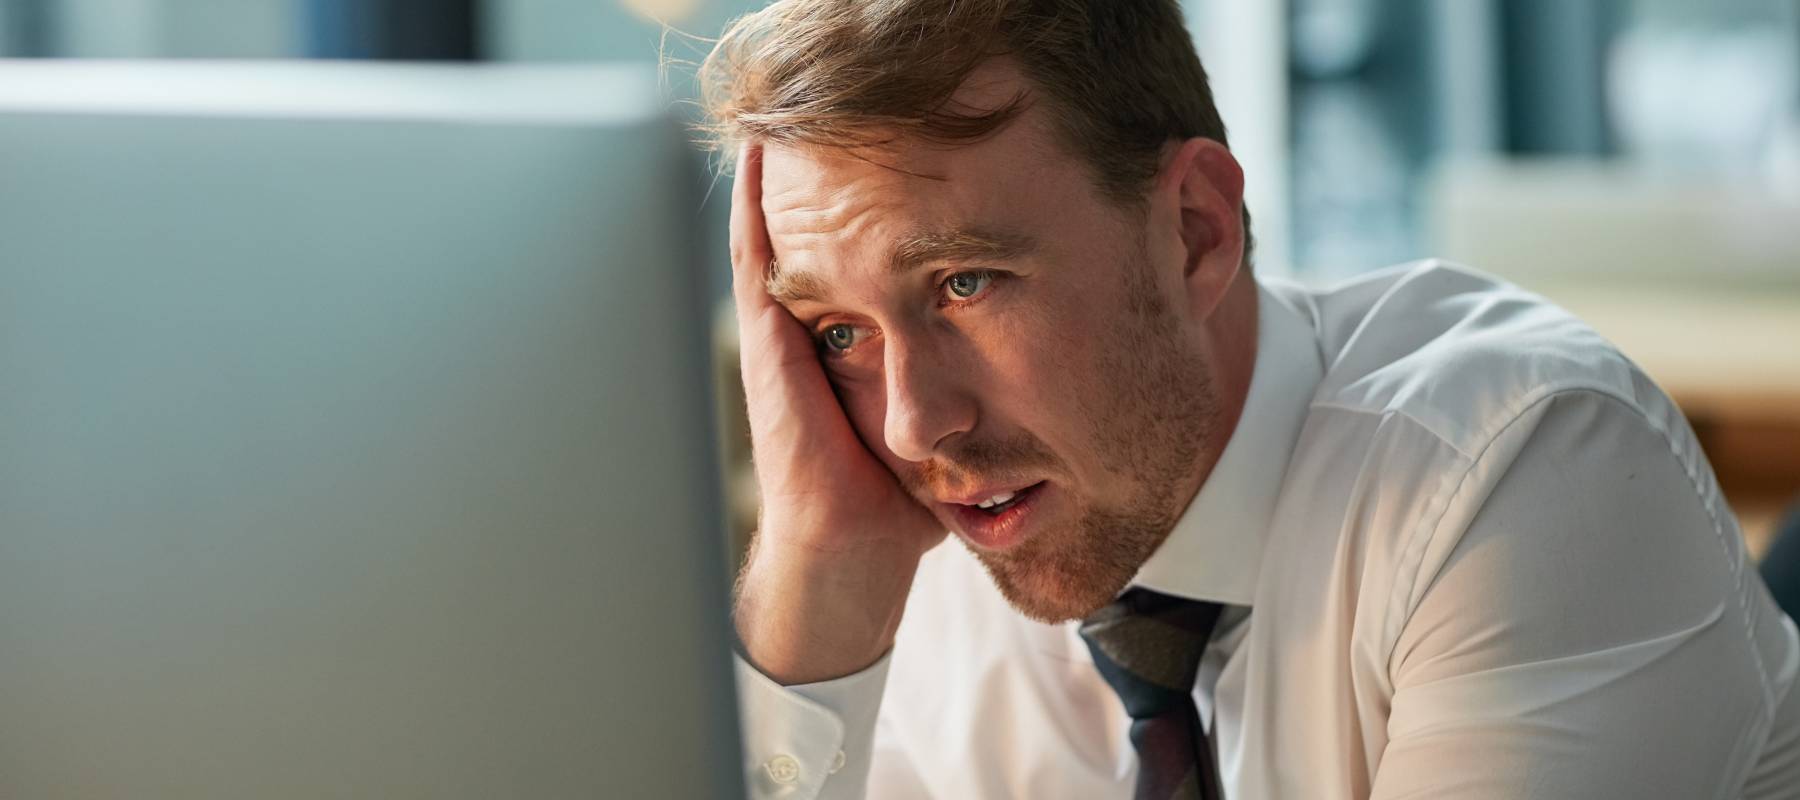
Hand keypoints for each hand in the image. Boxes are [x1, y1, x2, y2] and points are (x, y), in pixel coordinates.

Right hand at [728, 143, 944, 684]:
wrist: (852, 555)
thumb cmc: (901, 500)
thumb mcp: (949, 421)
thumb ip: (980, 384)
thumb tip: (1051, 364)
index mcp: (852, 341)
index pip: (860, 248)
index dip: (875, 195)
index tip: (904, 135)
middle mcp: (812, 329)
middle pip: (820, 227)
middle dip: (829, 166)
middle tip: (844, 98)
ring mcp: (783, 335)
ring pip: (779, 231)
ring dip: (788, 171)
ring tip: (795, 105)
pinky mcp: (768, 348)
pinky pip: (756, 262)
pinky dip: (754, 208)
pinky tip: (757, 158)